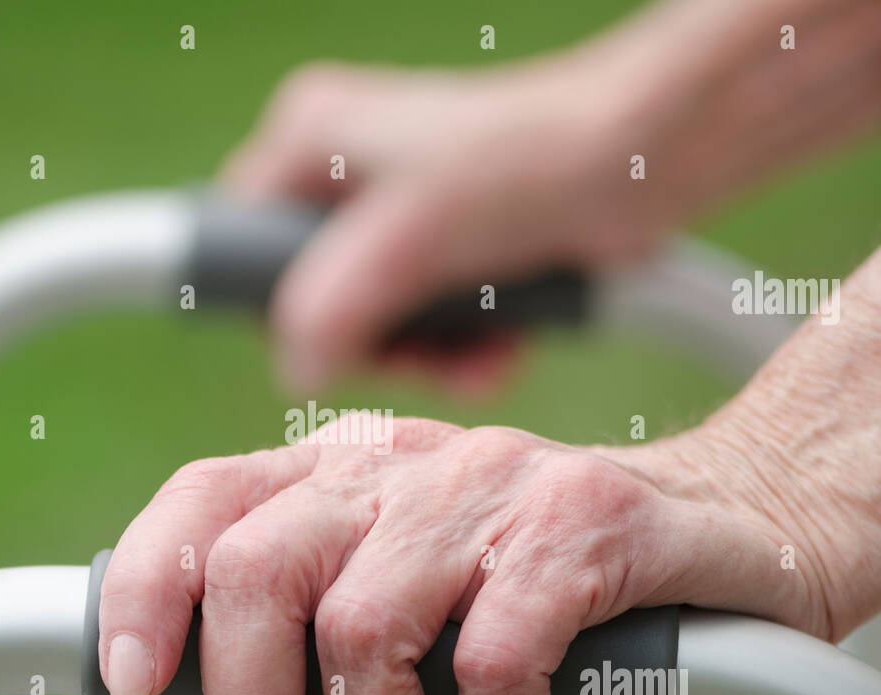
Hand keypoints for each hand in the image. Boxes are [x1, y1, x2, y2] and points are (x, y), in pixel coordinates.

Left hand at [98, 417, 825, 694]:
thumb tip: (211, 681)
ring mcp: (496, 484)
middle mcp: (407, 460)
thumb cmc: (553, 570)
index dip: (146, 590)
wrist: (737, 515)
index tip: (134, 683)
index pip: (205, 500)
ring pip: (361, 634)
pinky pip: (490, 661)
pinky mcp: (584, 526)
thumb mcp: (416, 562)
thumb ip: (324, 593)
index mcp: (349, 462)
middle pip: (256, 574)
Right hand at [219, 58, 688, 391]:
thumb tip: (295, 371)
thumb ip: (332, 306)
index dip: (273, 308)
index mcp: (308, 137)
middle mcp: (345, 172)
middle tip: (425, 355)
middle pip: (312, 299)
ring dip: (429, 357)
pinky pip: (427, 322)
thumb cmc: (529, 165)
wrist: (643, 159)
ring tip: (480, 357)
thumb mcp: (410, 236)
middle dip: (377, 345)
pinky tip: (501, 351)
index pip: (237, 243)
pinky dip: (461, 348)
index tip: (332, 343)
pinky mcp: (449, 246)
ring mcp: (399, 212)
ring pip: (374, 322)